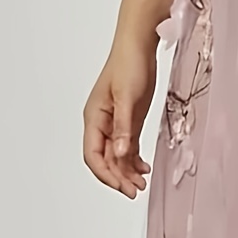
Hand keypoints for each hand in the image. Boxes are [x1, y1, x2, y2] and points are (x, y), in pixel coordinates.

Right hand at [83, 34, 157, 197]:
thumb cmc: (129, 64)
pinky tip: (144, 168)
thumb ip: (124, 127)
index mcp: (94, 118)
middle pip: (105, 159)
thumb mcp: (128, 97)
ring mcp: (115, 123)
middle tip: (136, 190)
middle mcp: (101, 123)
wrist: (139, 46)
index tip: (122, 186)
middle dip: (118, 177)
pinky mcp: (128, 120)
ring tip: (141, 183)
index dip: (106, 174)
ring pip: (117, 156)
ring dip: (127, 171)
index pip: (93, 155)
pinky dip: (134, 160)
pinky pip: (127, 147)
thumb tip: (121, 154)